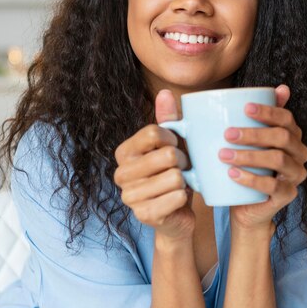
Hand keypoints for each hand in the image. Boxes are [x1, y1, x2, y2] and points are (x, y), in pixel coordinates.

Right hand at [114, 89, 194, 240]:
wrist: (176, 214)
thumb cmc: (173, 173)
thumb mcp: (172, 145)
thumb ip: (168, 119)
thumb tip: (165, 92)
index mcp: (124, 151)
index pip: (153, 132)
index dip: (173, 139)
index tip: (176, 147)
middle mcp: (121, 173)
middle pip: (167, 156)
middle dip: (183, 162)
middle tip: (181, 170)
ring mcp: (129, 196)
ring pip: (174, 178)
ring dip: (185, 181)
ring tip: (180, 184)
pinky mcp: (143, 214)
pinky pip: (175, 198)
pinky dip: (183, 197)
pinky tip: (179, 199)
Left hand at [218, 85, 306, 233]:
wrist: (246, 205)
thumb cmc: (246, 166)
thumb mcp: (246, 142)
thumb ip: (250, 117)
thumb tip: (272, 88)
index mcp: (291, 136)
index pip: (286, 118)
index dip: (268, 111)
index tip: (245, 108)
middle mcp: (299, 154)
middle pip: (282, 137)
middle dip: (254, 133)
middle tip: (228, 134)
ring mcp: (296, 176)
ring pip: (278, 160)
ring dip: (249, 155)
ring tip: (224, 154)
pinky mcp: (287, 195)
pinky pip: (273, 186)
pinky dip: (251, 178)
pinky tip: (233, 174)